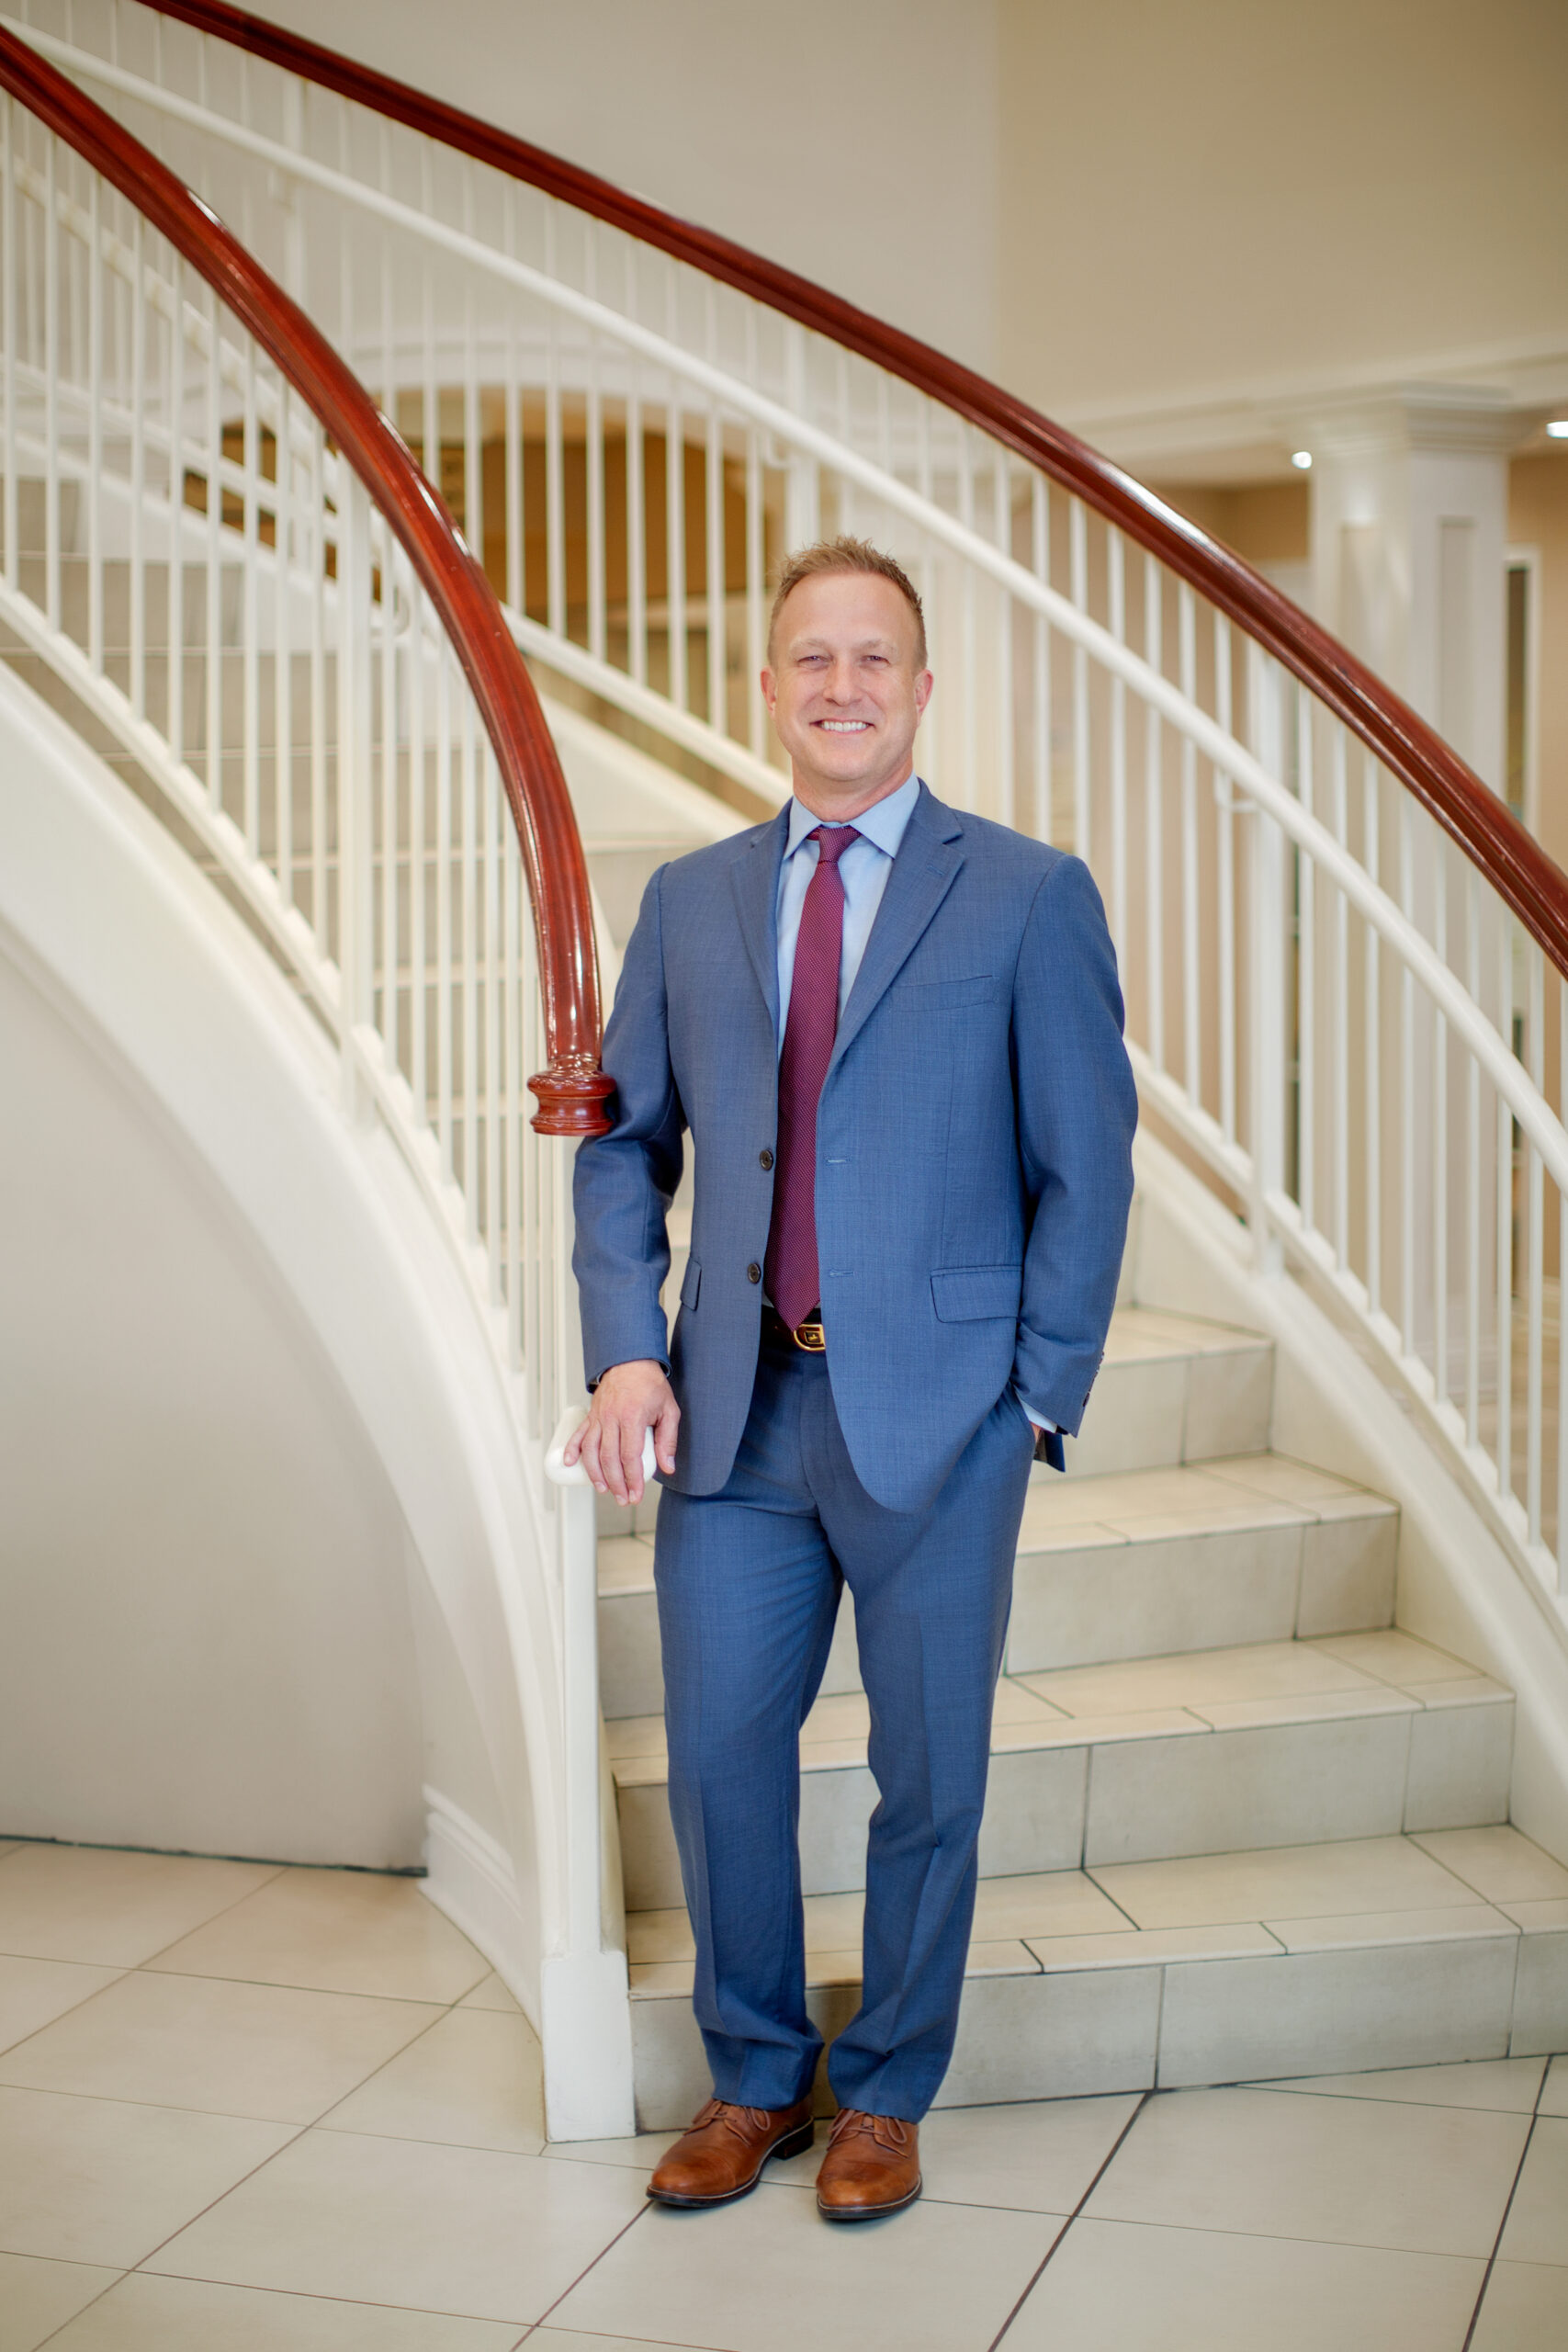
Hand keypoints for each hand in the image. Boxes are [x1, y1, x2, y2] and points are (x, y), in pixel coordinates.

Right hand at [562, 1360, 679, 1504]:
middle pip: (609, 1458)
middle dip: (616, 1483)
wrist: (631, 1360)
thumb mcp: (669, 1410)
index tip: (636, 1494)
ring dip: (595, 1473)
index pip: (630, 1456)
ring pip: (591, 1450)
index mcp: (632, 1417)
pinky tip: (570, 1464)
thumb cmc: (650, 1385)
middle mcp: (612, 1418)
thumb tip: (668, 1467)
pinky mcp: (591, 1415)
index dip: (633, 1479)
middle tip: (623, 1499)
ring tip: (603, 1490)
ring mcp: (599, 1416)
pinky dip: (572, 1450)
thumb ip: (668, 1440)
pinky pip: (579, 1434)